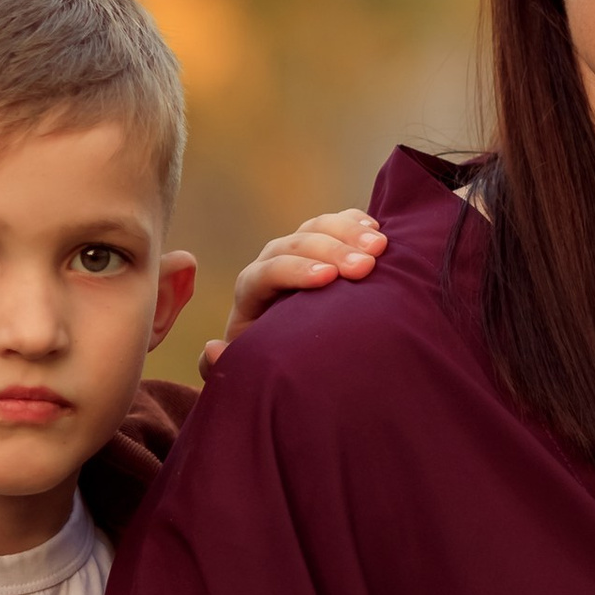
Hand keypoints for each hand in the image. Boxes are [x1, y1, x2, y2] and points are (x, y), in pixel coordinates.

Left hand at [201, 206, 387, 377]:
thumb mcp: (251, 372)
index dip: (294, 271)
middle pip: (293, 244)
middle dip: (331, 250)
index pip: (265, 273)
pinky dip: (357, 223)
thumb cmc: (277, 367)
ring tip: (380, 247)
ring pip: (316, 227)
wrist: (300, 358)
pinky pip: (338, 223)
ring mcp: (300, 252)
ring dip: (349, 232)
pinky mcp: (326, 247)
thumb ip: (226, 367)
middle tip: (365, 265)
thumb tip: (213, 346)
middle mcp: (273, 266)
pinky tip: (378, 231)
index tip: (328, 278)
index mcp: (252, 294)